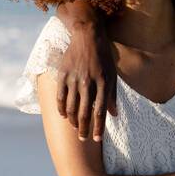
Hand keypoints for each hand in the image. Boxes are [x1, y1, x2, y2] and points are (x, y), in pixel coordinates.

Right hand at [54, 7, 116, 140]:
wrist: (87, 36)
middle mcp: (88, 82)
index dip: (98, 127)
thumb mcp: (113, 75)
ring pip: (72, 106)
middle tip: (83, 139)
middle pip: (85, 112)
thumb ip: (112, 96)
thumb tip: (114, 115)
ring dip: (73, 121)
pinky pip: (60, 96)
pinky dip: (62, 108)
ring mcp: (74, 78)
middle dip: (84, 128)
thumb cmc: (103, 57)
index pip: (100, 111)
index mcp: (103, 83)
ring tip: (75, 128)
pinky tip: (64, 116)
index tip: (97, 139)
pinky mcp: (63, 74)